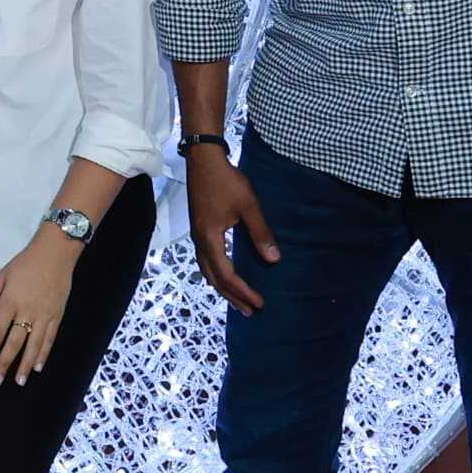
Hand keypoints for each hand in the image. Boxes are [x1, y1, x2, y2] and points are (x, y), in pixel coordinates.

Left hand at [0, 236, 78, 384]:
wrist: (55, 253)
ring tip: (18, 381)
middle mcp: (26, 312)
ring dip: (24, 365)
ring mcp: (44, 315)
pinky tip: (37, 366)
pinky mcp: (57, 316)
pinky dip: (43, 354)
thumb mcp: (1, 277)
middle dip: (4, 364)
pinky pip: (49, 339)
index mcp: (10, 302)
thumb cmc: (25, 263)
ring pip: (33, 346)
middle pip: (13, 344)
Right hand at [184, 146, 270, 313]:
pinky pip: (206, 260)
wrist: (203, 160)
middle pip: (213, 278)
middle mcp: (199, 242)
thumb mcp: (248, 206)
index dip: (242, 291)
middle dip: (232, 296)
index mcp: (210, 239)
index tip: (259, 303)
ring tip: (238, 300)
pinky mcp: (199, 229)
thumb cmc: (226, 181)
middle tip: (249, 312)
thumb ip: (260, 233)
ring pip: (207, 270)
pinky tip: (226, 273)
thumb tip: (274, 260)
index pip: (226, 274)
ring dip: (223, 287)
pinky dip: (217, 273)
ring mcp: (197, 235)